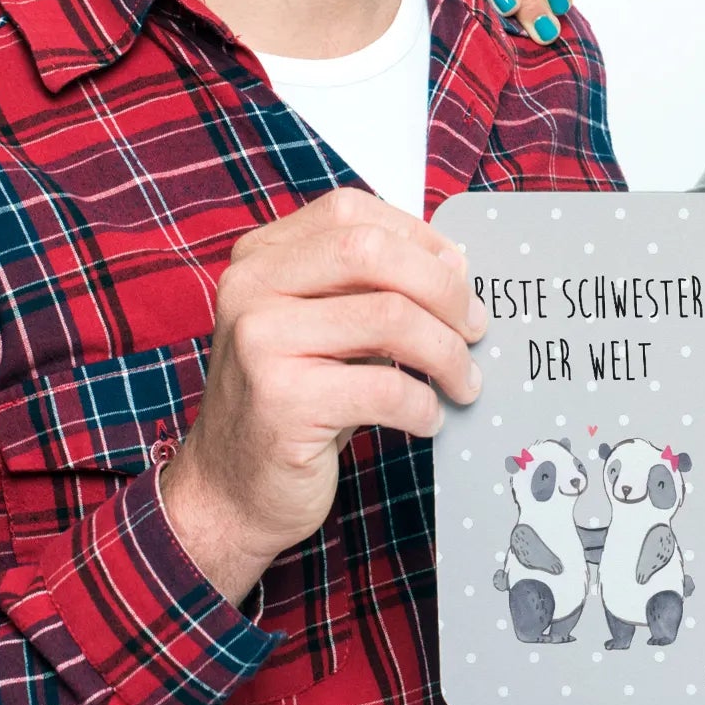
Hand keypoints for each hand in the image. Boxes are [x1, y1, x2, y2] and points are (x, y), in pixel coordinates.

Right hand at [161, 188, 486, 604]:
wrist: (229, 491)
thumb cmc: (293, 402)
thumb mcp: (322, 327)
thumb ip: (368, 288)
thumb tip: (457, 269)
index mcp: (259, 257)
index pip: (351, 213)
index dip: (419, 238)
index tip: (459, 277)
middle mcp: (250, 288)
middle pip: (373, 252)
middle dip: (443, 288)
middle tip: (475, 328)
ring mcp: (260, 342)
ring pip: (390, 318)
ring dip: (447, 353)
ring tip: (464, 382)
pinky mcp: (282, 402)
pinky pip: (385, 387)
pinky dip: (424, 404)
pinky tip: (429, 418)